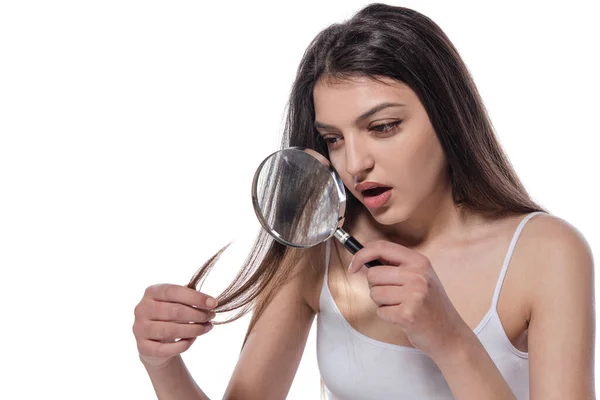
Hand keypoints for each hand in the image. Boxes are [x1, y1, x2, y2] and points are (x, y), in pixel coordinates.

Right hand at [133, 283, 217, 367]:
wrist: (155, 341)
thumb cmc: (170, 315)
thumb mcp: (176, 301)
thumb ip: (189, 296)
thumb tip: (208, 301)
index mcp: (152, 292)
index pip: (174, 291)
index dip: (195, 297)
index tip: (213, 303)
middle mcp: (142, 309)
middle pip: (174, 311)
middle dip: (198, 314)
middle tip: (211, 316)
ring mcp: (140, 328)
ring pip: (171, 330)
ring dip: (194, 330)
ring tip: (207, 328)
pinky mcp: (143, 347)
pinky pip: (166, 349)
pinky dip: (183, 345)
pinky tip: (193, 339)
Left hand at [348, 240, 469, 359]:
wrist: (450, 333)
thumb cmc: (431, 304)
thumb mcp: (420, 276)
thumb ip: (396, 264)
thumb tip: (364, 256)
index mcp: (419, 261)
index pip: (381, 247)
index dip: (361, 255)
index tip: (353, 266)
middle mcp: (417, 275)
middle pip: (373, 274)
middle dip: (376, 287)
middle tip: (394, 296)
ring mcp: (414, 295)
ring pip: (374, 293)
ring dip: (382, 303)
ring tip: (400, 306)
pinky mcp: (408, 314)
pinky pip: (380, 311)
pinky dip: (387, 316)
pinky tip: (403, 317)